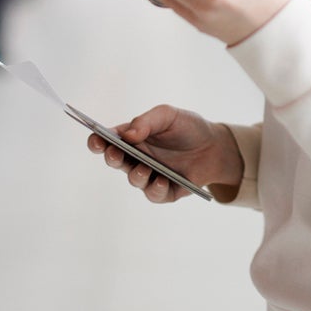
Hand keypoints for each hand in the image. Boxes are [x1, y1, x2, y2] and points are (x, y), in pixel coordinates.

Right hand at [87, 105, 244, 203]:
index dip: (97, 141)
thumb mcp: (169, 116)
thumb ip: (147, 121)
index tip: (95, 140)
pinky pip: (154, 194)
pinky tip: (161, 180)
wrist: (215, 146)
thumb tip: (128, 134)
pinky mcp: (164, 191)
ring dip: (136, 174)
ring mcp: (149, 175)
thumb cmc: (188, 128)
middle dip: (112, 157)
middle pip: (115, 161)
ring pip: (134, 179)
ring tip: (145, 168)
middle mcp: (136, 158)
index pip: (107, 140)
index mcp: (132, 138)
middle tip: (115, 154)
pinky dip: (155, 188)